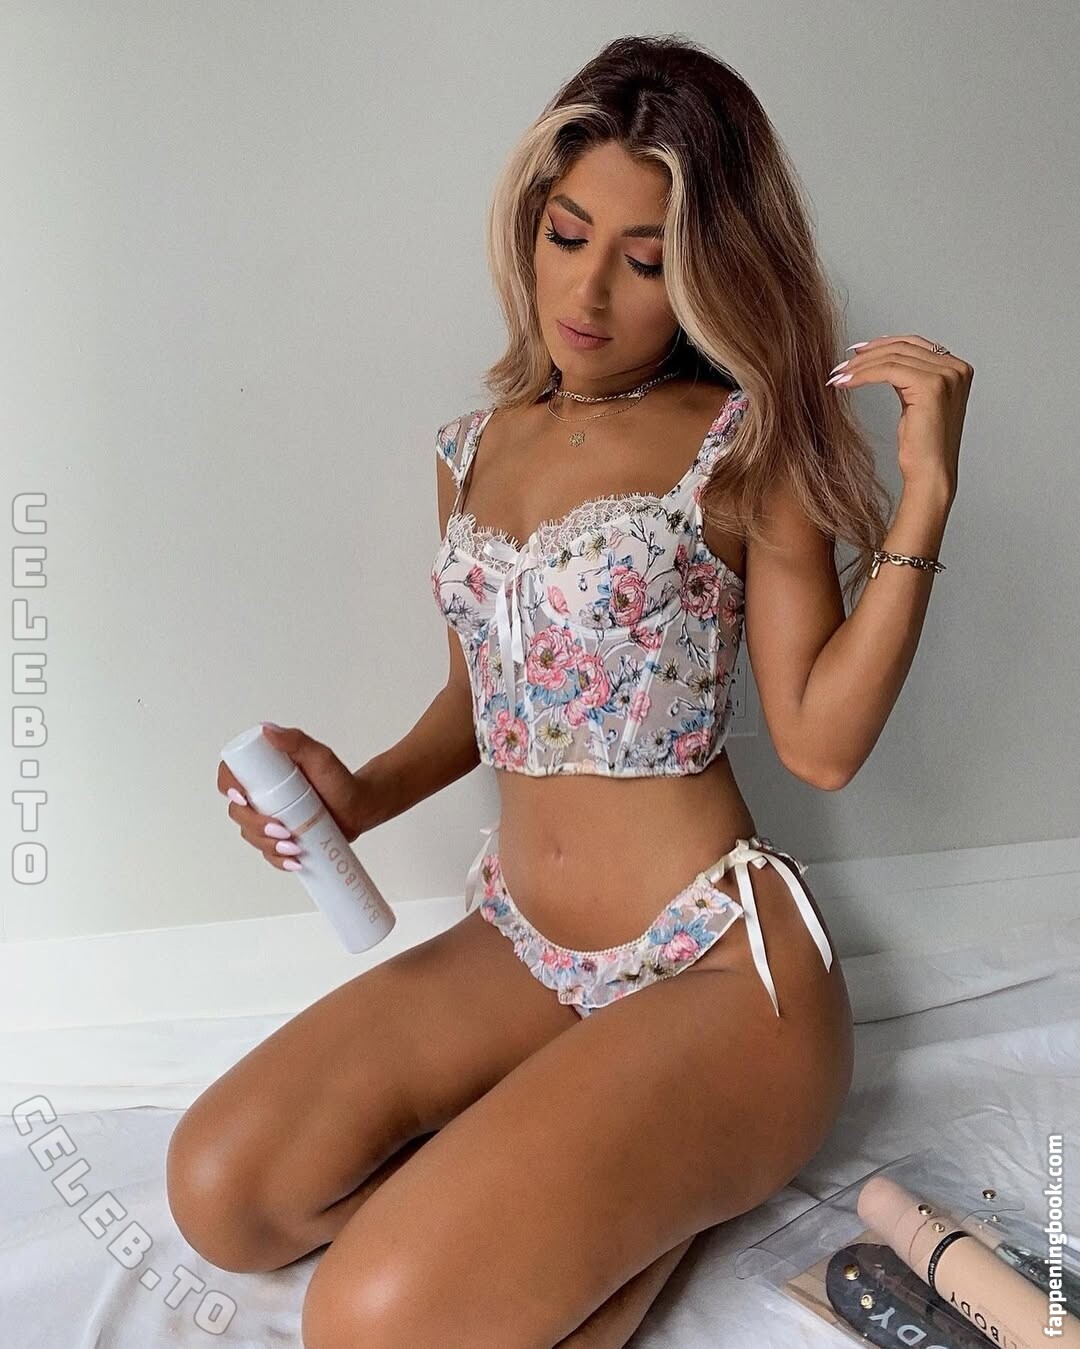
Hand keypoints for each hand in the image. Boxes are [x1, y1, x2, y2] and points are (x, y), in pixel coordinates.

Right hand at [217, 726, 370, 868]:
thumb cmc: (339, 779)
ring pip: (250, 835)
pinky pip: (268, 854)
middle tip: (281, 829)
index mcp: (262, 773)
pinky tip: (295, 862)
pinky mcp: (279, 839)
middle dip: (254, 824)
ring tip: (294, 847)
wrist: (359, 806)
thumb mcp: (320, 757)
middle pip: (238, 812)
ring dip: (267, 845)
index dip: (229, 787)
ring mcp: (268, 819)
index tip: (243, 797)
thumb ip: (296, 741)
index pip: (231, 776)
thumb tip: (266, 729)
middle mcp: (259, 796)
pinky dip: (278, 861)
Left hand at [826, 333, 972, 502]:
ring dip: (860, 366)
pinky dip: (863, 375)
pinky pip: (888, 370)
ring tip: (838, 376)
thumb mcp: (915, 403)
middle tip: (841, 366)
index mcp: (956, 369)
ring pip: (893, 358)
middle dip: (867, 355)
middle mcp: (956, 369)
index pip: (913, 344)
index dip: (882, 344)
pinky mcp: (931, 386)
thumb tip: (884, 359)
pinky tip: (845, 383)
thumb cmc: (921, 446)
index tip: (856, 353)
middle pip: (902, 348)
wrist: (930, 473)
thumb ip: (909, 378)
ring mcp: (947, 376)